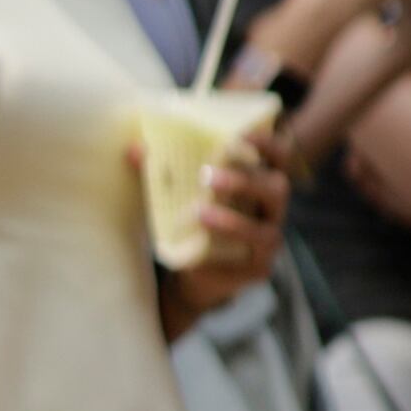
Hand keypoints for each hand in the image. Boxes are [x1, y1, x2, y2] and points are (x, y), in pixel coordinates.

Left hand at [164, 131, 293, 314]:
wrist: (193, 275)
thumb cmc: (193, 224)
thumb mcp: (179, 195)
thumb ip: (162, 171)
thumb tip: (133, 150)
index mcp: (259, 183)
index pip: (277, 156)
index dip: (266, 143)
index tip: (240, 135)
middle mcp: (271, 209)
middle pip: (276, 188)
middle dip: (245, 180)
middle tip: (206, 175)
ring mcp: (268, 240)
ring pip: (266, 229)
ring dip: (234, 221)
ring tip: (200, 212)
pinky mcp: (259, 267)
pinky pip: (252, 260)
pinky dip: (227, 253)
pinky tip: (204, 246)